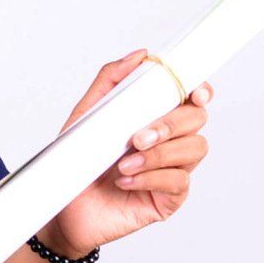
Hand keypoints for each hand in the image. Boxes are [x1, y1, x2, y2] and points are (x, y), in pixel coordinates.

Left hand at [43, 47, 213, 255]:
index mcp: (154, 118)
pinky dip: (151, 178)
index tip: (194, 92)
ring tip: (124, 163)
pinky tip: (125, 181)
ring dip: (158, 154)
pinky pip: (178, 182)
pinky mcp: (168, 199)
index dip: (200, 91)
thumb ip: (111, 81)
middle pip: (197, 120)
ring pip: (194, 150)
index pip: (191, 99)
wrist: (63, 207)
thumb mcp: (86, 115)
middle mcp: (169, 142)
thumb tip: (141, 55)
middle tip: (137, 137)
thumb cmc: (78, 161)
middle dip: (170, 125)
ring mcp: (172, 171)